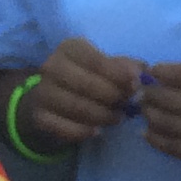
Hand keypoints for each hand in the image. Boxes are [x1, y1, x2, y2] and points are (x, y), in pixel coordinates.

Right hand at [2, 39, 140, 152]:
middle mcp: (51, 67)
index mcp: (69, 48)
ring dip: (103, 115)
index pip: (95, 60)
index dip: (118, 73)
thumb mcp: (104, 65)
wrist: (51, 97)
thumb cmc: (87, 76)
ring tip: (117, 117)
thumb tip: (140, 72)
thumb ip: (124, 66)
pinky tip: (97, 130)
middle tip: (127, 104)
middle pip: (86, 84)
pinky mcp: (39, 116)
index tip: (136, 84)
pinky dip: (85, 131)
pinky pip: (66, 128)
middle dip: (112, 96)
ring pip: (77, 107)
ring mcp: (42, 92)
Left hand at [138, 63, 180, 167]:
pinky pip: (179, 150)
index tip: (152, 70)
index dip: (168, 73)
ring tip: (144, 110)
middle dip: (154, 95)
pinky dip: (159, 142)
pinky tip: (147, 135)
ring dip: (154, 116)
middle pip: (176, 100)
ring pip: (173, 125)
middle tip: (142, 91)